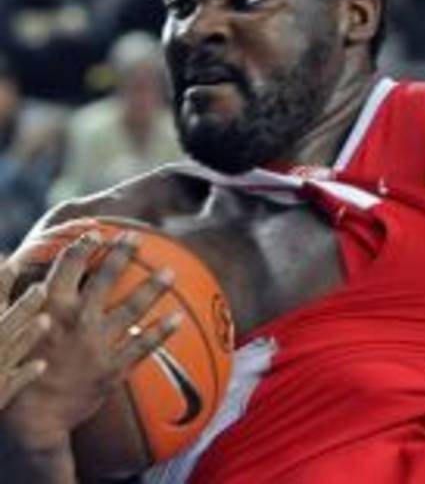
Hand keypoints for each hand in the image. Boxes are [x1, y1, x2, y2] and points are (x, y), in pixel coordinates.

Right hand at [0, 230, 180, 451]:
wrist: (30, 422)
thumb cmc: (9, 373)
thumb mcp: (3, 329)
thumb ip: (5, 294)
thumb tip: (5, 260)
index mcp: (51, 308)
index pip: (69, 267)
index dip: (82, 247)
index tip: (96, 232)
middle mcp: (79, 320)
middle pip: (106, 279)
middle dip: (122, 254)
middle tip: (137, 236)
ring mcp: (99, 344)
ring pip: (133, 308)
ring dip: (154, 287)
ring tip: (171, 271)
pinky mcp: (113, 369)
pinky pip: (143, 346)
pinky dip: (161, 332)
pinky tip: (177, 318)